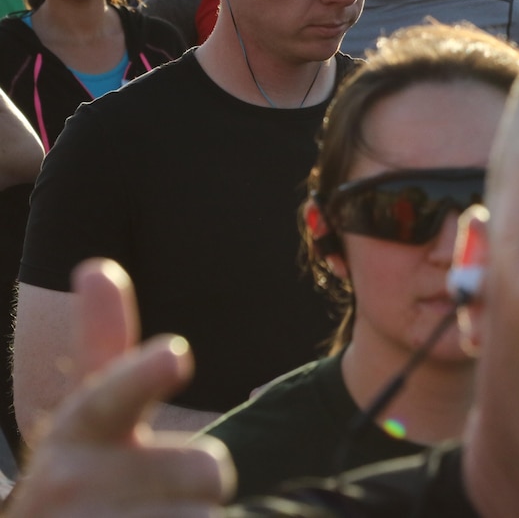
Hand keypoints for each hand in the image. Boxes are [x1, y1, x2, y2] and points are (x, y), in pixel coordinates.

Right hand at [6, 259, 233, 516]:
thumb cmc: (83, 480)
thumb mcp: (89, 417)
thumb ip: (102, 345)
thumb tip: (96, 267)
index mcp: (73, 432)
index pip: (111, 399)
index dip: (143, 376)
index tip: (175, 353)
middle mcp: (69, 482)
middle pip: (207, 467)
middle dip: (199, 483)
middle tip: (155, 495)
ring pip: (206, 513)